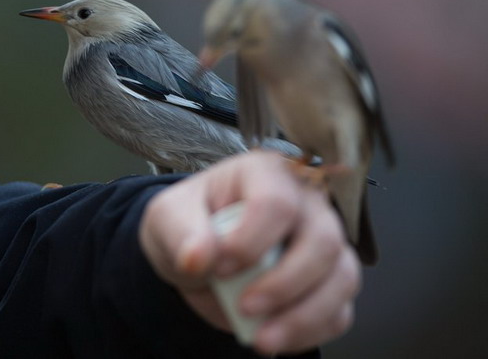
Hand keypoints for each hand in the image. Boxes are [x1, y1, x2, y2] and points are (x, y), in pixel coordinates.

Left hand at [139, 150, 360, 354]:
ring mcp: (323, 241)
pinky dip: (311, 331)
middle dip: (284, 283)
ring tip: (262, 337)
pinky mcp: (328, 281)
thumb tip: (198, 257)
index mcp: (264, 173)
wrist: (196, 256)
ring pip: (342, 277)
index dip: (250, 242)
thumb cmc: (189, 224)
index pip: (276, 202)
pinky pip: (339, 310)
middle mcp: (305, 202)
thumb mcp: (168, 218)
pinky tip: (275, 337)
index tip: (219, 266)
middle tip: (245, 306)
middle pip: (322, 240)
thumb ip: (182, 233)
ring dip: (304, 315)